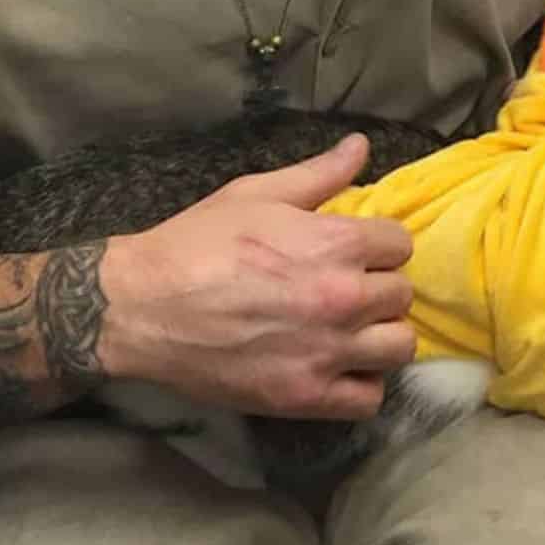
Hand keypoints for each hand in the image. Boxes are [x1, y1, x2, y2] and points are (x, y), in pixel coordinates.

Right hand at [98, 135, 415, 421]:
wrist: (143, 306)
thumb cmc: (199, 241)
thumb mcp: (258, 193)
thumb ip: (319, 173)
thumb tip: (361, 146)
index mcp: (334, 242)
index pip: (400, 243)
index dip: (380, 243)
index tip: (358, 248)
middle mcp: (342, 297)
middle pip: (402, 294)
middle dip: (380, 285)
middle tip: (350, 286)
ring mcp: (327, 352)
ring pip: (399, 347)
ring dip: (381, 335)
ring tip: (354, 328)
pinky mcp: (305, 397)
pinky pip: (369, 399)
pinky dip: (362, 384)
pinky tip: (340, 366)